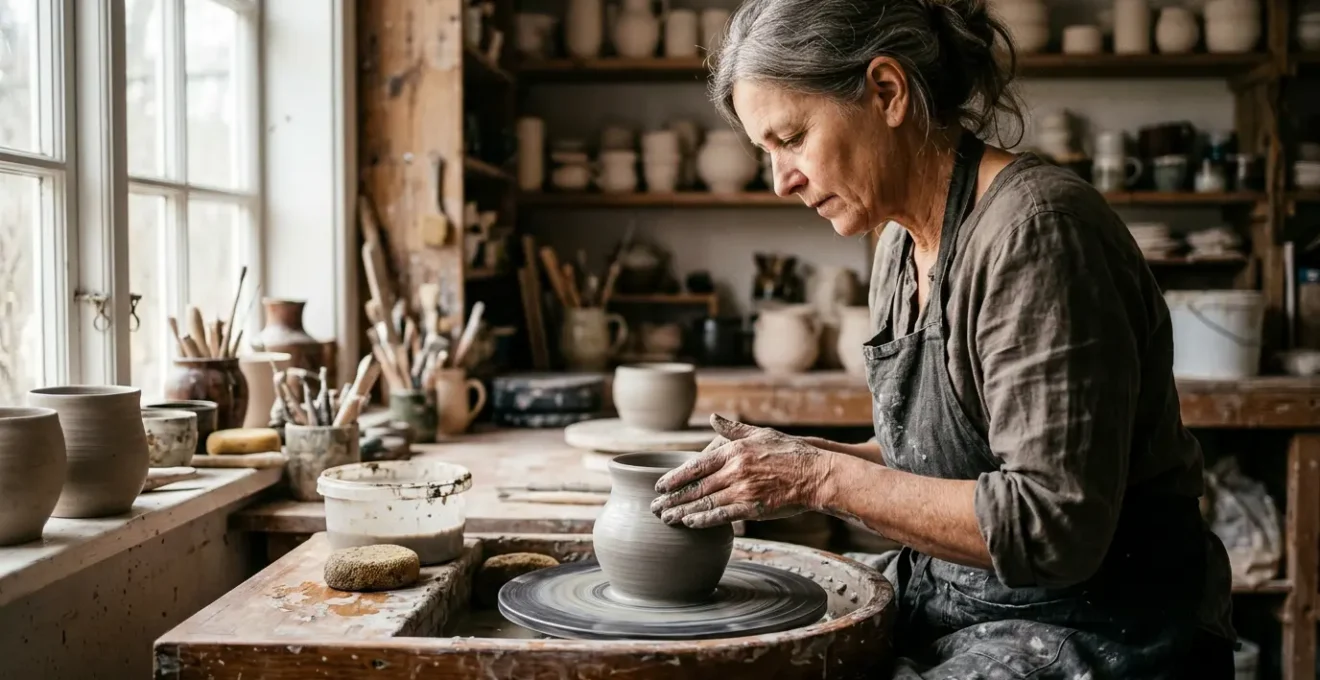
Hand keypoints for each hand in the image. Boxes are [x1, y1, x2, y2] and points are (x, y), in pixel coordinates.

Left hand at [649, 414, 832, 528]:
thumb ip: (734, 429)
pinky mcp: (753, 508)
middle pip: (695, 487)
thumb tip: (713, 418)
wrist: (817, 474)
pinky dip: (703, 521)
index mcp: (734, 451)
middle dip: (672, 498)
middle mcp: (735, 470)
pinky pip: (721, 516)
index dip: (675, 478)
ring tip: (665, 519)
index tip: (660, 486)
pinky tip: (689, 524)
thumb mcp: (761, 433)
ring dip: (682, 512)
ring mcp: (743, 490)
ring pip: (704, 503)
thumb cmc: (791, 452)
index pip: (695, 465)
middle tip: (654, 507)